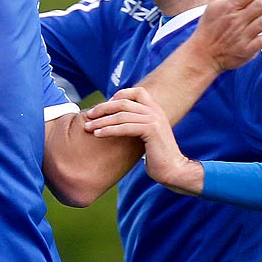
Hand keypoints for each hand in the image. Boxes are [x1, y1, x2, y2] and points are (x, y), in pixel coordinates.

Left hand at [84, 87, 202, 193]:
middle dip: (103, 108)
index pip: (137, 91)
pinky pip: (125, 127)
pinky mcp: (151, 131)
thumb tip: (119, 121)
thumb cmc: (157, 156)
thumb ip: (138, 124)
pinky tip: (97, 135)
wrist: (173, 169)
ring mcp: (154, 120)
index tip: (104, 106)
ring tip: (88, 127)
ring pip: (121, 115)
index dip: (119, 95)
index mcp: (156, 110)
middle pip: (123, 102)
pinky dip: (109, 130)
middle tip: (88, 115)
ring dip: (101, 121)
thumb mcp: (148, 135)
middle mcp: (155, 111)